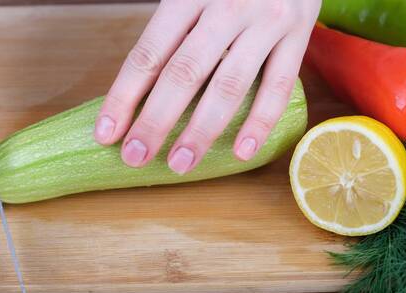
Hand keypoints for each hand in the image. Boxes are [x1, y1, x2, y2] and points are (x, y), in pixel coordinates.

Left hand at [95, 0, 320, 173]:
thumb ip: (170, 27)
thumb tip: (138, 89)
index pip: (149, 52)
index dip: (124, 96)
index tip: (106, 134)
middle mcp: (227, 6)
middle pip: (185, 72)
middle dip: (156, 120)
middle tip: (135, 157)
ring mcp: (266, 21)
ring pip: (229, 85)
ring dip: (202, 130)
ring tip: (181, 163)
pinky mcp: (299, 36)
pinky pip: (278, 86)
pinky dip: (260, 122)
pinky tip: (242, 153)